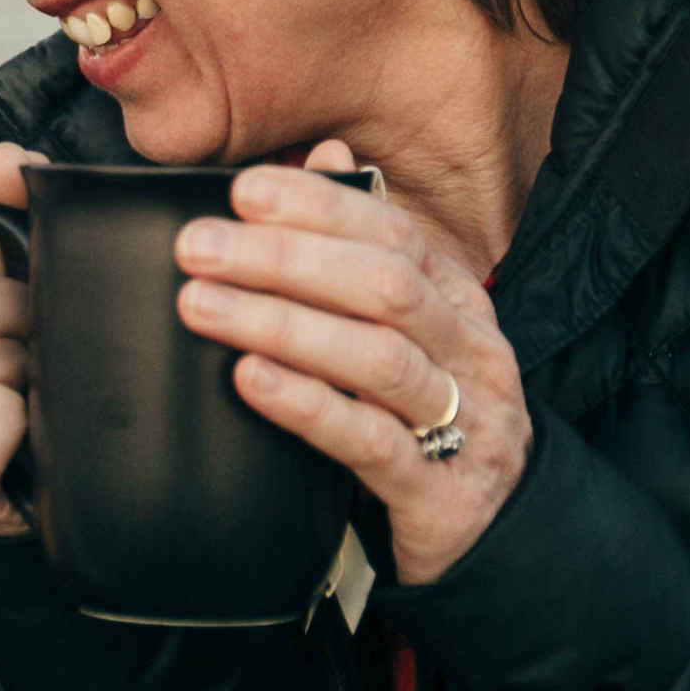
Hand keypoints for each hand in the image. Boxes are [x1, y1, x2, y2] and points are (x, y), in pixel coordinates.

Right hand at [0, 143, 42, 539]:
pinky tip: (24, 427)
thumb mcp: (10, 271)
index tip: (3, 277)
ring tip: (29, 378)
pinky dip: (8, 431)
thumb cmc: (18, 352)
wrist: (48, 462)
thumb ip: (7, 201)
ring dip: (11, 368)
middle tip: (34, 331)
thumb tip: (3, 167)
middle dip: (8, 309)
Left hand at [173, 139, 529, 583]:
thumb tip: (326, 154)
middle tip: (197, 248)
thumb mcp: (402, 332)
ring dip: (283, 324)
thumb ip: (362, 250)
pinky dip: (307, 405)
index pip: (394, 232)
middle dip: (285, 258)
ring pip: (378, 358)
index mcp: (459, 302)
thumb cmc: (424, 420)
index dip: (320, 206)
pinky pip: (372, 442)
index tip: (242, 191)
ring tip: (202, 306)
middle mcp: (471, 352)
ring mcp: (466, 423)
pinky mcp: (441, 495)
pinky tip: (250, 381)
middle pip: (384, 285)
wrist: (492, 537)